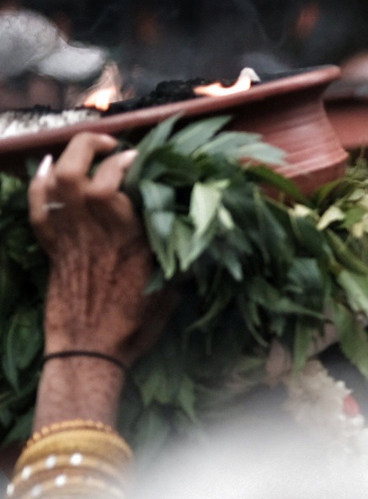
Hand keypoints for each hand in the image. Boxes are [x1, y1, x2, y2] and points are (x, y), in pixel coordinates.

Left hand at [30, 132, 167, 365]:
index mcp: (128, 237)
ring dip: (69, 156)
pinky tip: (47, 168)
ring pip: (55, 182)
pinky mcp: (53, 247)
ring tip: (88, 150)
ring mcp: (68, 236)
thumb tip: (199, 232)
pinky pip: (37, 206)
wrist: (89, 351)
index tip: (143, 160)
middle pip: (78, 172)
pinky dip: (38, 182)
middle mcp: (94, 229)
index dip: (128, 162)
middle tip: (114, 147)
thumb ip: (178, 254)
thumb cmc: (134, 325)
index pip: (119, 183)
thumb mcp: (171, 289)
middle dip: (92, 147)